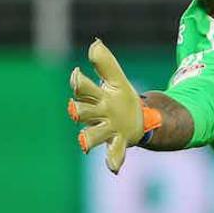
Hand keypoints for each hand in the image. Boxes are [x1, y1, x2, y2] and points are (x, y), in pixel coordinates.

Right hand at [67, 39, 160, 173]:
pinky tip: (113, 168)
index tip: (78, 74)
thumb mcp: (117, 80)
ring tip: (83, 142)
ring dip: (88, 138)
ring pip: (93, 135)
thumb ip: (106, 63)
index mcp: (96, 97)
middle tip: (74, 110)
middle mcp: (96, 115)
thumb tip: (95, 43)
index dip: (79, 83)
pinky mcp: (118, 143)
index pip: (83, 89)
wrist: (139, 121)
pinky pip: (113, 153)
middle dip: (78, 111)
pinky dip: (112, 160)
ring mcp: (107, 130)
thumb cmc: (121, 99)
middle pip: (82, 113)